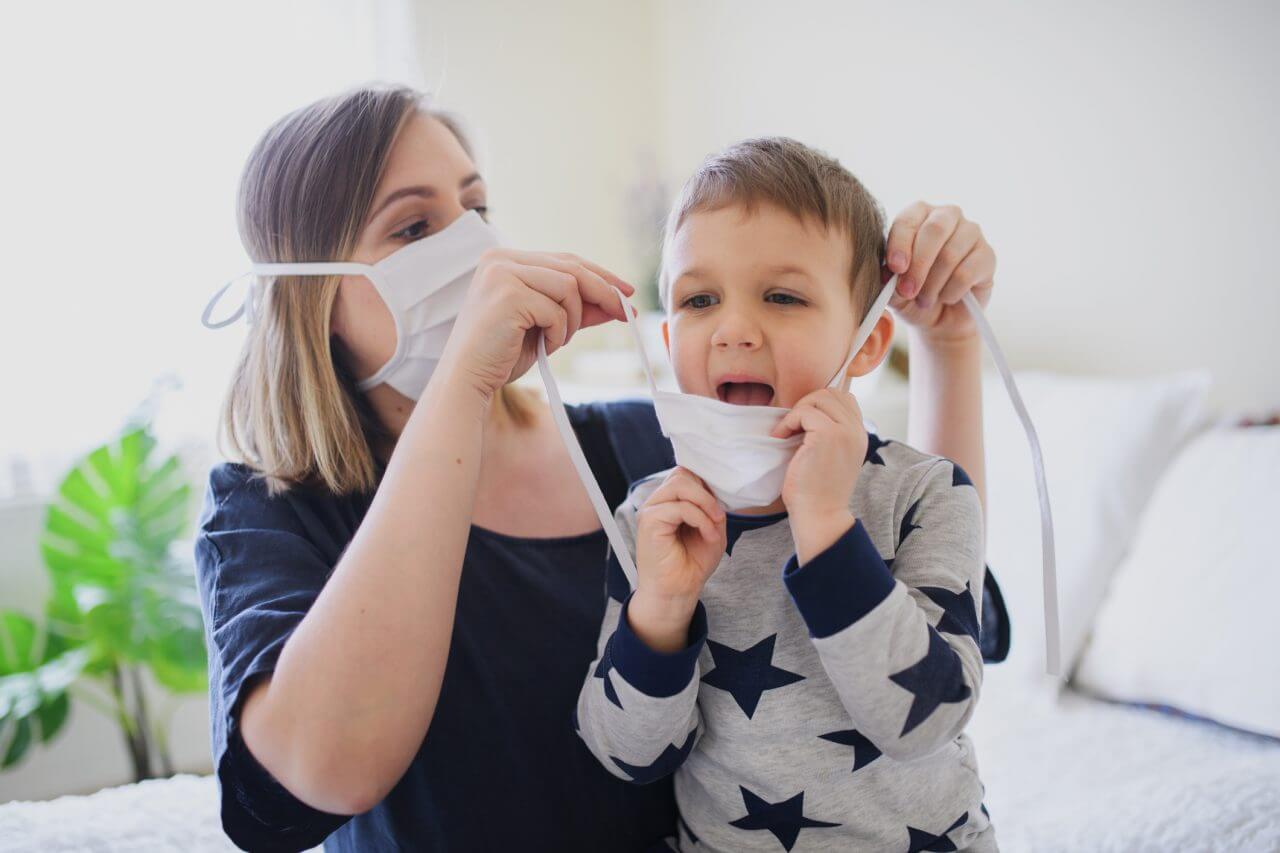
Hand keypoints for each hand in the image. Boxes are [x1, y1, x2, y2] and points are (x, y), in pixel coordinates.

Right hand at [440, 248, 633, 400]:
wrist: (468, 379)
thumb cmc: (501, 355)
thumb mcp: (545, 326)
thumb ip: (575, 309)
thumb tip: (615, 302)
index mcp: (505, 260)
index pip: (564, 260)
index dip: (599, 275)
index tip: (625, 292)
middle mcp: (501, 259)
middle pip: (572, 268)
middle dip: (603, 292)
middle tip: (626, 313)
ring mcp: (502, 273)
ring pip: (569, 287)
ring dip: (572, 321)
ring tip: (556, 341)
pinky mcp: (508, 293)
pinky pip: (557, 310)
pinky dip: (559, 333)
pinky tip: (542, 347)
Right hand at [629, 468, 725, 650]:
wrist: (678, 591)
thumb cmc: (692, 563)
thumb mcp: (712, 528)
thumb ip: (712, 507)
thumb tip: (715, 489)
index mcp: (670, 501)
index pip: (686, 474)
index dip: (706, 484)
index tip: (720, 506)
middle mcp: (657, 502)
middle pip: (682, 474)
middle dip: (707, 493)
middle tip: (719, 517)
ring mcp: (651, 510)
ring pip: (680, 483)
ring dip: (705, 503)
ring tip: (714, 525)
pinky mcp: (649, 521)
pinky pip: (680, 507)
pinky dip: (700, 519)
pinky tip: (707, 535)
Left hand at [772, 388, 863, 561]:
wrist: (820, 516)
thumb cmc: (816, 491)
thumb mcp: (830, 456)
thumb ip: (828, 433)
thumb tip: (805, 411)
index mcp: (860, 435)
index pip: (844, 398)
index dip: (820, 404)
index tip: (802, 424)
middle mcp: (857, 431)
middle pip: (831, 393)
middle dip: (807, 403)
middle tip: (792, 426)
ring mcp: (845, 431)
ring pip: (819, 397)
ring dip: (797, 411)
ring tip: (787, 432)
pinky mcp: (828, 435)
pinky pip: (804, 412)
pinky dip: (788, 422)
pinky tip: (781, 438)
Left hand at [884, 202, 995, 343]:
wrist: (939, 317)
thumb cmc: (913, 294)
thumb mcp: (893, 288)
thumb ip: (888, 276)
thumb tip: (890, 271)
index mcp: (918, 215)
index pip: (908, 219)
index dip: (900, 244)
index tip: (895, 268)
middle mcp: (947, 216)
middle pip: (934, 230)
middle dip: (918, 265)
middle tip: (907, 291)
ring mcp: (971, 233)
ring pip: (950, 255)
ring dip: (932, 285)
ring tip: (924, 300)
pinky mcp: (987, 255)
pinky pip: (966, 274)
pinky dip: (950, 292)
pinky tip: (946, 298)